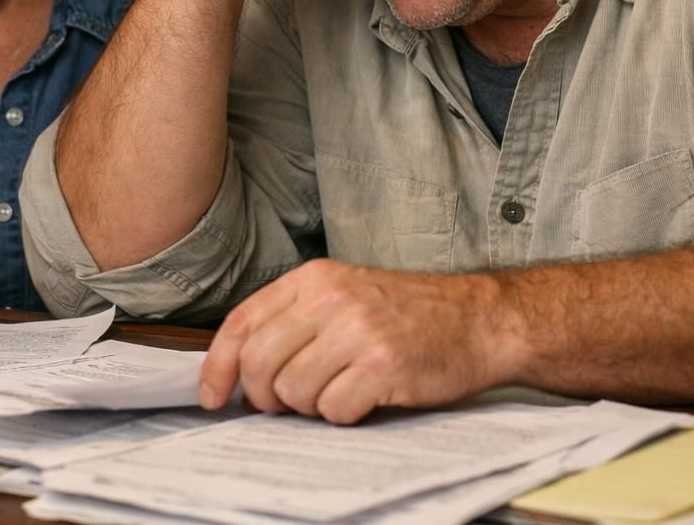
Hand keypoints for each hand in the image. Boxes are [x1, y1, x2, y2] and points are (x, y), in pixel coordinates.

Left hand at [197, 260, 515, 423]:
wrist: (479, 319)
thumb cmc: (409, 314)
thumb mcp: (345, 295)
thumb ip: (294, 320)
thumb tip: (240, 370)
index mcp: (314, 278)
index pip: (242, 323)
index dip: (218, 366)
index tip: (213, 396)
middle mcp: (331, 298)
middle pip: (259, 362)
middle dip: (264, 397)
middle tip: (285, 404)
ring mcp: (358, 330)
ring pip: (293, 391)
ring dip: (310, 406)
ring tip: (339, 391)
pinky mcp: (383, 364)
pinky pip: (333, 409)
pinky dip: (344, 414)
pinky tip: (366, 397)